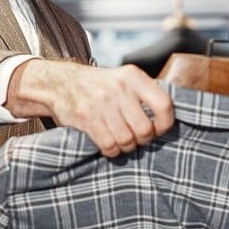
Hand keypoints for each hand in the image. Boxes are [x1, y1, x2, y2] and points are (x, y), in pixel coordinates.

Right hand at [7, 60, 174, 157]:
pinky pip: (109, 146)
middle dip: (143, 140)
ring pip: (127, 140)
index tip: (159, 130)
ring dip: (126, 147)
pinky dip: (111, 151)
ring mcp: (101, 103)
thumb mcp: (124, 79)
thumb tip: (167, 121)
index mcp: (133, 76)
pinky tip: (109, 144)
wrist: (60, 82)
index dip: (165, 124)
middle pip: (145, 129)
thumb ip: (144, 94)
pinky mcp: (86, 118)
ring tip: (122, 140)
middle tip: (137, 137)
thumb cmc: (99, 86)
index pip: (163, 104)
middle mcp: (118, 88)